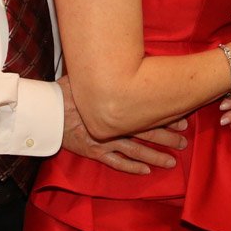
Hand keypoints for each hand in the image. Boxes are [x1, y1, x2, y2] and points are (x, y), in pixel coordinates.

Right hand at [59, 75, 188, 174]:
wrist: (46, 111)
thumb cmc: (67, 91)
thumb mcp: (90, 77)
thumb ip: (111, 73)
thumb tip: (130, 60)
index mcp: (116, 106)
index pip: (147, 113)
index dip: (167, 118)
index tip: (183, 120)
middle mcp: (113, 125)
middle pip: (146, 133)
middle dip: (167, 138)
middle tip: (184, 143)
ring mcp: (104, 141)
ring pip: (135, 151)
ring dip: (155, 157)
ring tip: (172, 162)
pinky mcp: (94, 152)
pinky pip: (116, 163)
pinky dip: (132, 167)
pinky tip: (146, 171)